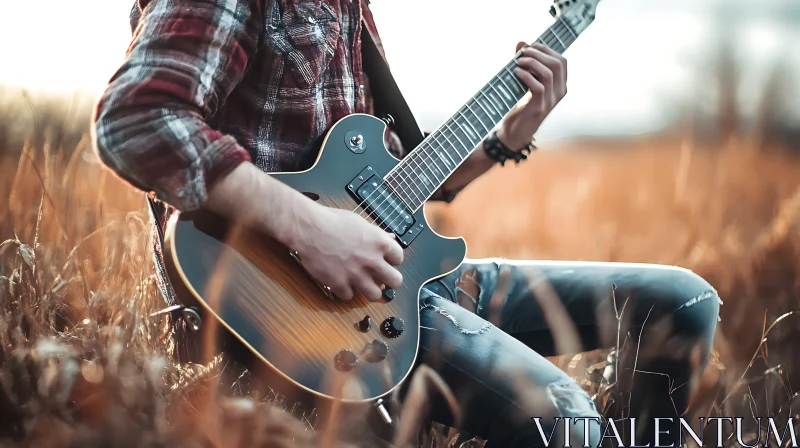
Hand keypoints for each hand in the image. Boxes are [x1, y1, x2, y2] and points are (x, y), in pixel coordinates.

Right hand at [287, 204, 403, 300]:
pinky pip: (349, 297)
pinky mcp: (339, 284)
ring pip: (375, 295)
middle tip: (379, 278)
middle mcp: (372, 261)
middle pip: (395, 282)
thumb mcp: (360, 222)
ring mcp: (356, 274)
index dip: (392, 260)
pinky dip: (345, 291)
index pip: (399, 258)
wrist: (308, 228)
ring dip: (368, 290)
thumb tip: (389, 238)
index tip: (385, 261)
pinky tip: (341, 282)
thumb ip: (377, 234)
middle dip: (388, 280)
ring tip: (361, 283)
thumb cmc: (332, 221)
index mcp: (379, 243)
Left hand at [497, 42, 567, 148]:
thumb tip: (522, 42)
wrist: (514, 134)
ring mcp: (550, 101)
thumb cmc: (520, 107)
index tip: (530, 46)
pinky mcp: (538, 108)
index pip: (562, 60)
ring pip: (549, 73)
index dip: (546, 49)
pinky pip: (538, 87)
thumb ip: (525, 63)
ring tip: (517, 62)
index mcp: (560, 86)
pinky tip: (516, 73)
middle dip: (539, 53)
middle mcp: (559, 93)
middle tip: (522, 53)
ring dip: (532, 63)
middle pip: (557, 63)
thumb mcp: (524, 83)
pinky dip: (526, 76)